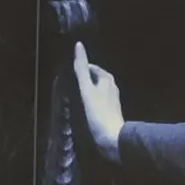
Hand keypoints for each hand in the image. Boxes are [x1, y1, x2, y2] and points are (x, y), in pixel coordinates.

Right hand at [73, 43, 124, 160]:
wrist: (112, 138)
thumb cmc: (98, 112)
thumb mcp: (87, 89)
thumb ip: (82, 69)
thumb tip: (79, 45)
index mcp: (107, 80)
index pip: (94, 68)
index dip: (84, 68)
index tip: (72, 71)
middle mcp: (112, 88)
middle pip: (98, 79)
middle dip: (87, 79)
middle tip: (73, 82)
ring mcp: (112, 102)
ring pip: (99, 91)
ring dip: (90, 91)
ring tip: (77, 94)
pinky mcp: (111, 114)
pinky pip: (100, 103)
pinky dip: (93, 102)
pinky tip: (86, 108)